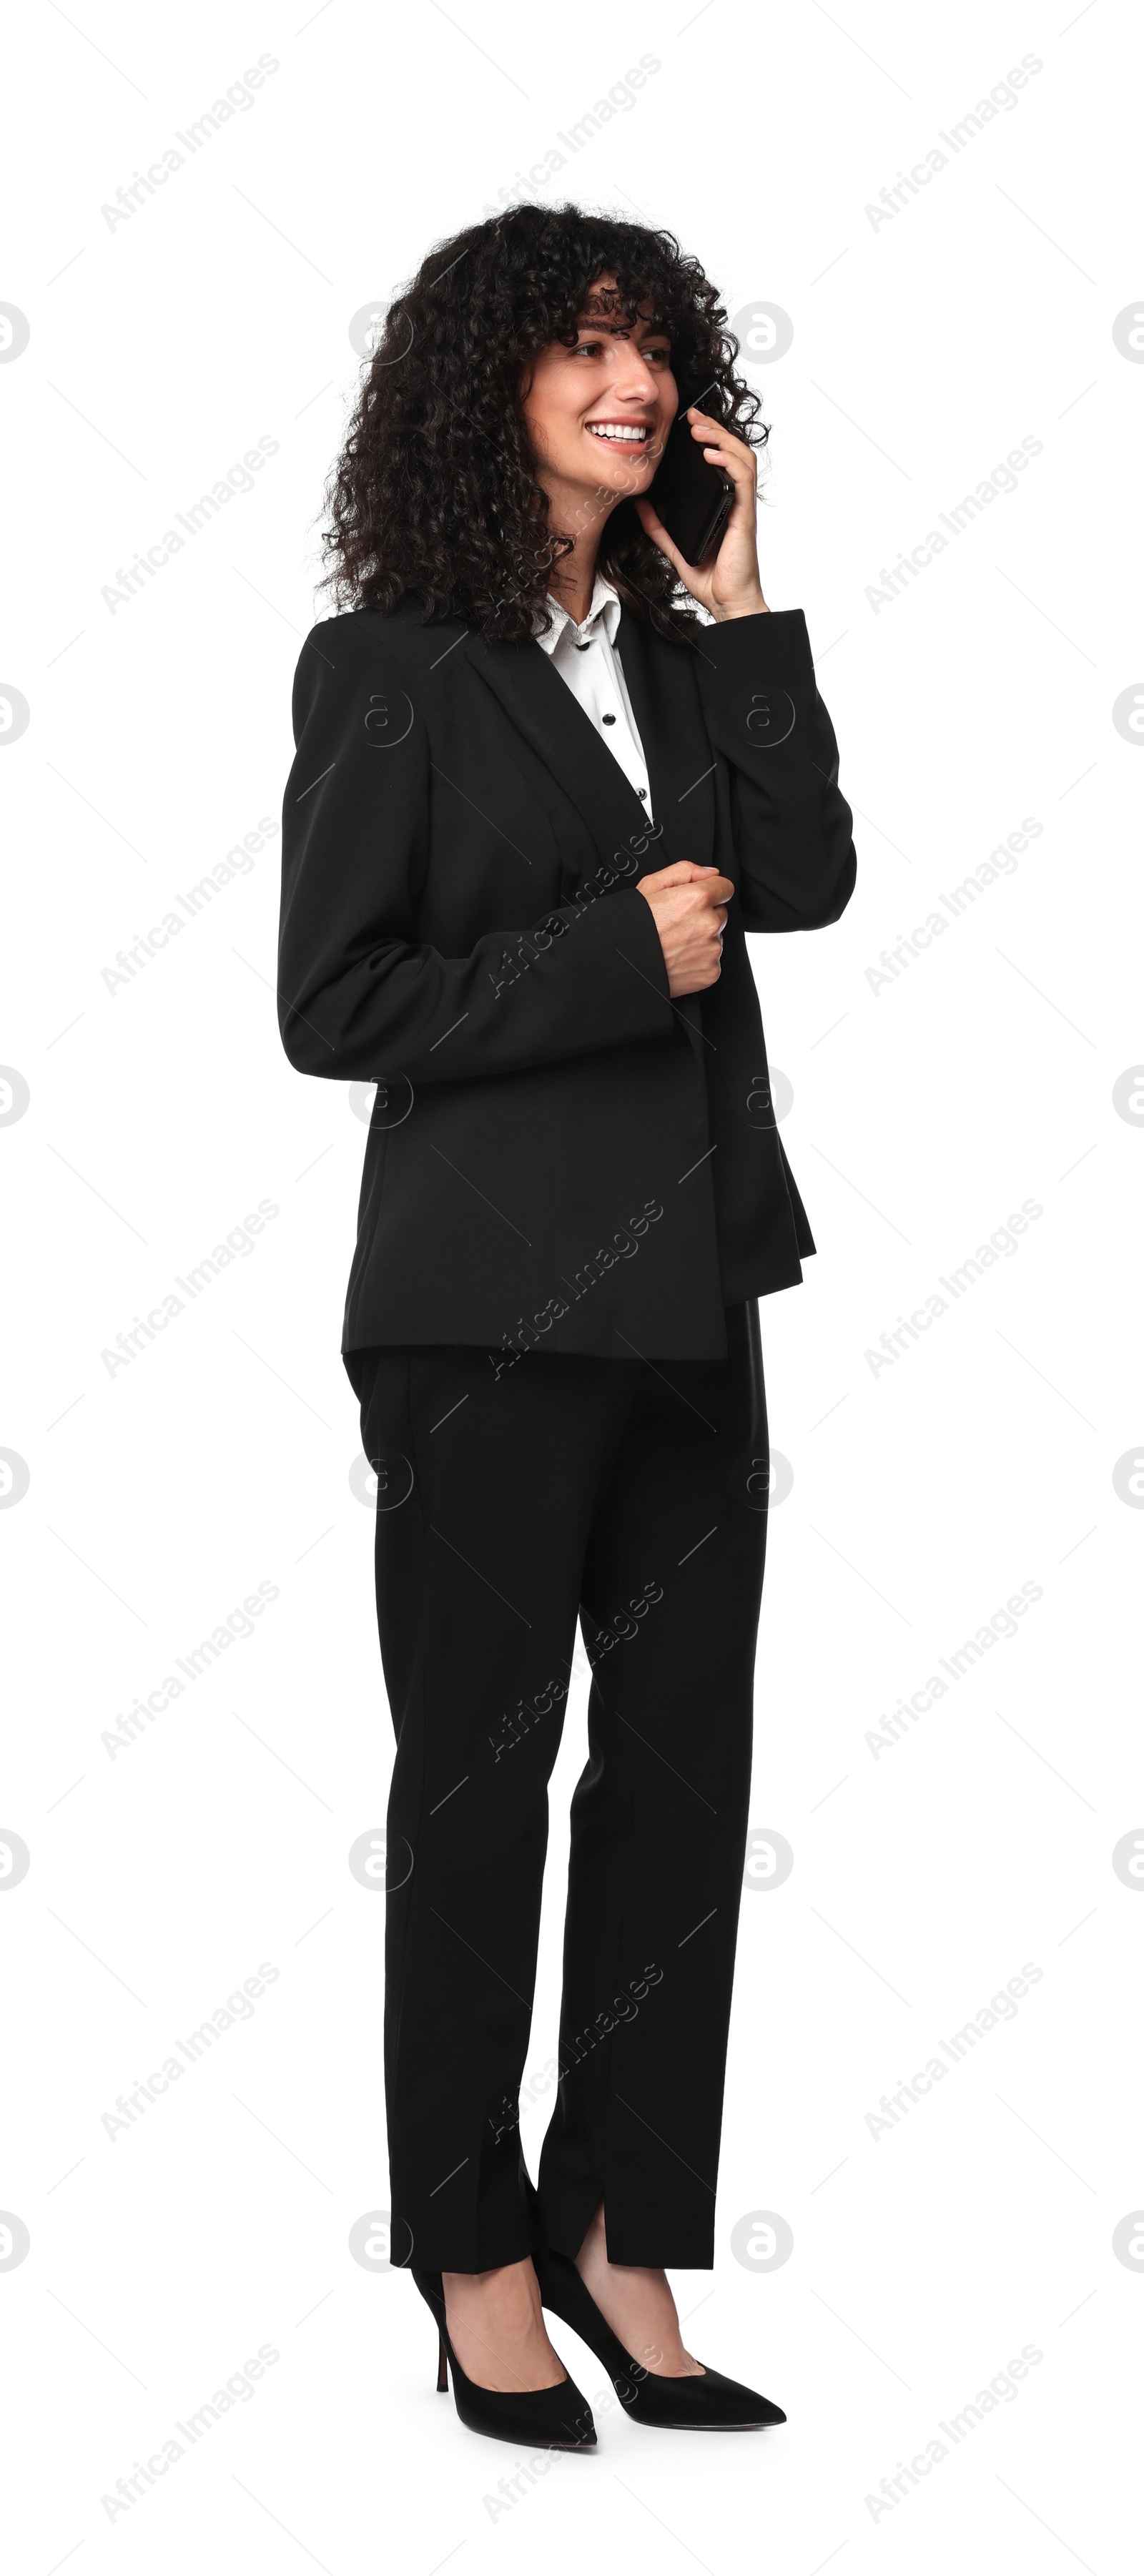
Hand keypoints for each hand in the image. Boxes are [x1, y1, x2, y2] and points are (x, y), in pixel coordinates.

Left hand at [635, 408, 767, 621]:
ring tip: (701, 429)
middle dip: (713, 428)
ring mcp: (741, 506)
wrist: (725, 602)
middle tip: (692, 416)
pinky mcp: (744, 515)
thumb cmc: (710, 578)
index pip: (719, 459)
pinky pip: (743, 479)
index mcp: (720, 503)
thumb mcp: (674, 547)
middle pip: (732, 450)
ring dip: (722, 438)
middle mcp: (733, 500)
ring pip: (742, 457)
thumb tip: (640, 505)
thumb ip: (659, 527)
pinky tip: (712, 454)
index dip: (707, 437)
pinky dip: (729, 461)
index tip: (687, 423)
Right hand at [635, 861, 732, 996]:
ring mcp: (712, 950)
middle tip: (678, 924)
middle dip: (705, 916)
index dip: (710, 891)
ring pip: (716, 938)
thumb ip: (686, 871)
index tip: (696, 900)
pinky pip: (712, 961)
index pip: (725, 887)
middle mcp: (709, 924)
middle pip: (721, 913)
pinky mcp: (711, 972)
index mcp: (697, 899)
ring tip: (675, 944)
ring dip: (702, 939)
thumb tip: (710, 873)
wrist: (625, 965)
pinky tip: (679, 958)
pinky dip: (699, 960)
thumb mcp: (651, 886)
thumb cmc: (634, 925)